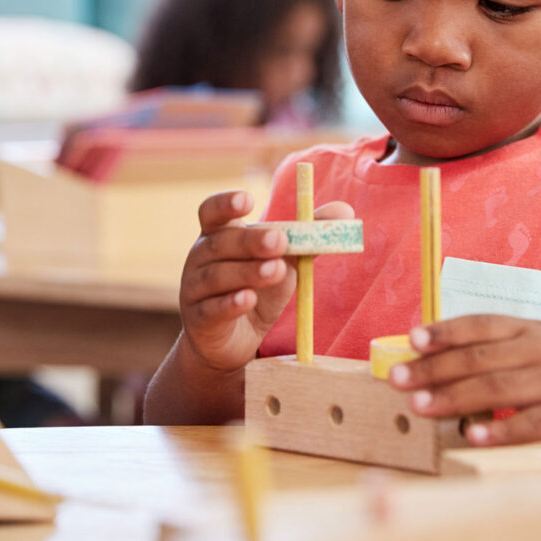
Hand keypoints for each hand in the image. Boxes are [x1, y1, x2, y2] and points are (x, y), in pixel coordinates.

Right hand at [179, 190, 353, 373]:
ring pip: (217, 276)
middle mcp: (200, 258)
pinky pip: (212, 309)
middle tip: (280, 240)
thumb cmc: (257, 288)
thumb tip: (346, 211)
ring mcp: (194, 289)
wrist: (233, 340)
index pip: (212, 212)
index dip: (226, 204)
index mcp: (218, 235)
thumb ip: (308, 236)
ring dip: (248, 271)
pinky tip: (248, 299)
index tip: (248, 200)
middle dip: (251, 240)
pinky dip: (231, 303)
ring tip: (276, 270)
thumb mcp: (284, 260)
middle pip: (221, 243)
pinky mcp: (199, 320)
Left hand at [388, 315, 540, 445]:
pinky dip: (500, 430)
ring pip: (498, 389)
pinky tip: (472, 436)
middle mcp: (540, 351)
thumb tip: (438, 355)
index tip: (411, 340)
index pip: (478, 325)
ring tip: (418, 406)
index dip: (443, 332)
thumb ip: (498, 346)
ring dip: (453, 397)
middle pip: (478, 358)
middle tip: (397, 380)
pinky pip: (532, 424)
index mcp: (528, 329)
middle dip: (433, 369)